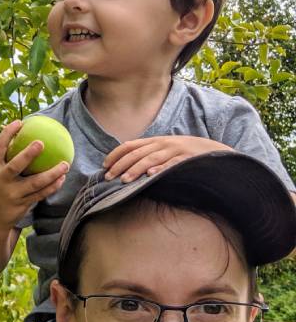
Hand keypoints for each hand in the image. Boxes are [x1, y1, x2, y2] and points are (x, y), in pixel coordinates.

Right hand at [0, 120, 69, 230]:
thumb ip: (7, 160)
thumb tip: (24, 136)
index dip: (7, 133)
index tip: (19, 122)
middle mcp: (0, 180)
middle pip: (15, 165)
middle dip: (27, 154)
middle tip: (41, 143)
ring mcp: (12, 193)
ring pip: (35, 182)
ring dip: (52, 173)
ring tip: (65, 164)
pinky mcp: (22, 204)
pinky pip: (41, 194)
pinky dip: (52, 186)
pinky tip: (62, 178)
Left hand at [102, 136, 230, 181]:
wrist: (217, 152)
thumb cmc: (187, 154)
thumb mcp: (166, 151)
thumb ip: (148, 154)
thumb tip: (126, 166)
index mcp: (156, 141)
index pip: (130, 145)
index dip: (115, 155)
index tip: (104, 166)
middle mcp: (164, 144)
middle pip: (137, 153)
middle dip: (120, 165)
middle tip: (108, 178)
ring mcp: (176, 150)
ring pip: (151, 159)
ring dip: (136, 169)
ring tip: (124, 180)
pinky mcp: (188, 159)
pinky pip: (173, 164)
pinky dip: (161, 169)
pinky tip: (151, 175)